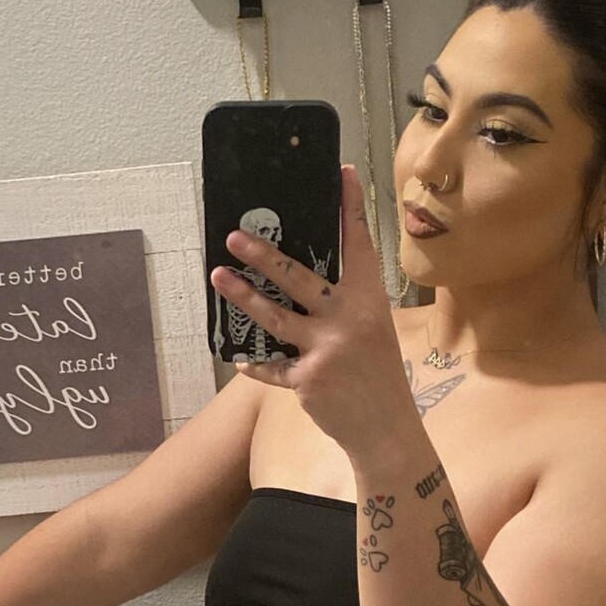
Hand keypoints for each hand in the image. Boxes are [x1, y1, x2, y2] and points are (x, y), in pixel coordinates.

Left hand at [209, 163, 418, 467]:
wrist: (387, 431)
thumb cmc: (379, 377)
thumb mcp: (375, 331)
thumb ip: (346, 305)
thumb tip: (304, 280)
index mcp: (370, 301)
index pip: (359, 246)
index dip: (350, 209)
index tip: (340, 174)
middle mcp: (349, 319)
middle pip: (299, 277)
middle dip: (263, 256)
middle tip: (235, 236)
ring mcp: (326, 350)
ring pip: (274, 317)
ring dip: (243, 296)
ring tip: (218, 276)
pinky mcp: (307, 380)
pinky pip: (272, 367)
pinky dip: (256, 364)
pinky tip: (240, 360)